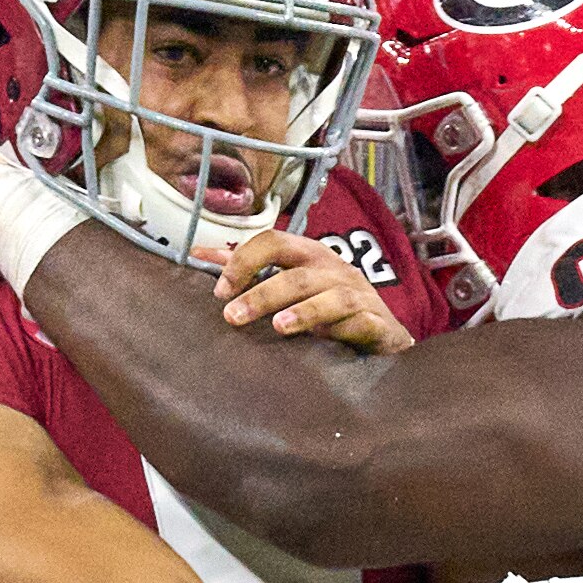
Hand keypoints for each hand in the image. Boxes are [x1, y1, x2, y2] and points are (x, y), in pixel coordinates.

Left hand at [213, 229, 414, 353]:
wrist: (383, 328)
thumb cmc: (328, 300)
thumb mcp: (291, 278)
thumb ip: (248, 268)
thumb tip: (198, 254)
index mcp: (309, 255)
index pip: (274, 242)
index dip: (244, 261)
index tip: (219, 290)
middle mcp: (334, 270)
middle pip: (296, 275)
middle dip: (263, 294)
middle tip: (232, 316)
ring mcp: (357, 295)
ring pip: (331, 299)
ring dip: (304, 312)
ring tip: (278, 328)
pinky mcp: (376, 322)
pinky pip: (361, 322)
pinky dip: (344, 329)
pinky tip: (327, 340)